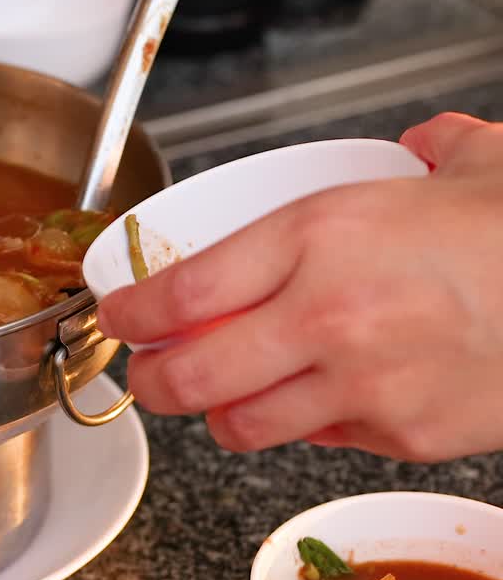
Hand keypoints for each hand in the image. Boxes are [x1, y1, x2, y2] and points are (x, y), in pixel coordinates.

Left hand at [96, 112, 502, 462]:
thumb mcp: (458, 165)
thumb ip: (418, 152)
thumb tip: (421, 141)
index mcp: (318, 235)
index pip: (180, 289)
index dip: (132, 312)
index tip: (120, 314)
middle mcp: (326, 315)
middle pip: (189, 374)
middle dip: (152, 380)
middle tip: (149, 371)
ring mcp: (363, 383)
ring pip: (242, 425)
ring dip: (220, 412)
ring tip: (225, 390)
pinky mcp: (404, 433)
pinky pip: (321, 438)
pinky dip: (306, 421)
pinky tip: (323, 393)